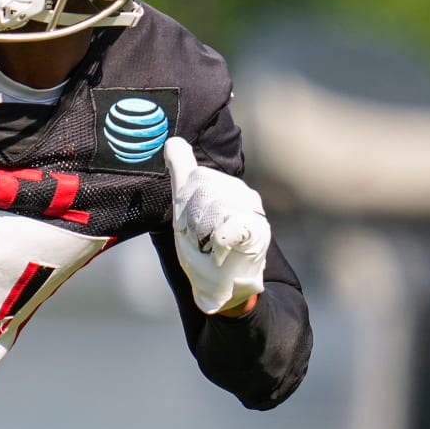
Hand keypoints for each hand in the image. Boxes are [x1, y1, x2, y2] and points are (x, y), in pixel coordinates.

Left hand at [163, 137, 269, 314]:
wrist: (223, 287)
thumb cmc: (204, 250)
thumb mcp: (184, 209)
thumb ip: (181, 174)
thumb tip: (172, 141)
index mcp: (220, 185)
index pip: (194, 175)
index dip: (184, 204)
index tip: (188, 225)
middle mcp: (239, 191)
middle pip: (201, 188)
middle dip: (191, 221)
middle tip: (200, 240)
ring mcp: (251, 208)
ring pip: (212, 207)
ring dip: (203, 235)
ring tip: (211, 248)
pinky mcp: (258, 227)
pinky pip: (228, 226)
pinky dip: (218, 245)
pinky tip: (222, 254)